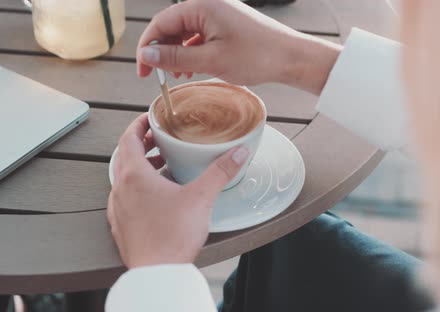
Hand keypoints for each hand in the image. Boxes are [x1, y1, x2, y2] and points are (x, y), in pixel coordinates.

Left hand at [107, 114, 248, 268]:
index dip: (138, 125)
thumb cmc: (172, 236)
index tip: (150, 118)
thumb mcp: (201, 198)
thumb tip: (238, 153)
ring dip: (141, 167)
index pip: (128, 139)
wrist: (157, 273)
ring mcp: (119, 209)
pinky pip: (126, 198)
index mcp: (134, 176)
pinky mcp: (122, 226)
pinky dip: (138, 189)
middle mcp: (121, 190)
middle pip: (125, 157)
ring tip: (164, 166)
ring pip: (124, 178)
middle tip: (160, 140)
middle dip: (143, 145)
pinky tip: (157, 197)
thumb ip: (220, 172)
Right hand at [136, 0, 341, 94]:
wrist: (292, 58)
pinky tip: (192, 69)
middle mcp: (209, 4)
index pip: (161, 23)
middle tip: (157, 76)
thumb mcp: (210, 60)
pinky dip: (193, 52)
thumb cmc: (258, 56)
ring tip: (177, 76)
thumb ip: (174, 57)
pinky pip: (201, 35)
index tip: (143, 71)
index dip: (147, 48)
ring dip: (177, 54)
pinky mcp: (228, 24)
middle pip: (172, 26)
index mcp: (202, 5)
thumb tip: (147, 56)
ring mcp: (220, 13)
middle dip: (162, 51)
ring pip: (186, 32)